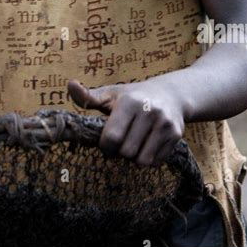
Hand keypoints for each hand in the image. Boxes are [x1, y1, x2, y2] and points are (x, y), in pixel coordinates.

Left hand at [67, 77, 185, 167]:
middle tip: (122, 142)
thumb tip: (70, 84)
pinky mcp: (176, 135)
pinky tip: (148, 144)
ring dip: (134, 158)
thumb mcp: (110, 94)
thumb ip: (88, 96)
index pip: (112, 138)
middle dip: (120, 152)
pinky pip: (157, 162)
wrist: (170, 94)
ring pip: (142, 161)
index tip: (107, 141)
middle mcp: (149, 111)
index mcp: (130, 102)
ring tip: (134, 143)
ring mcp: (165, 124)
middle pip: (127, 152)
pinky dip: (149, 159)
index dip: (105, 145)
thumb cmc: (132, 96)